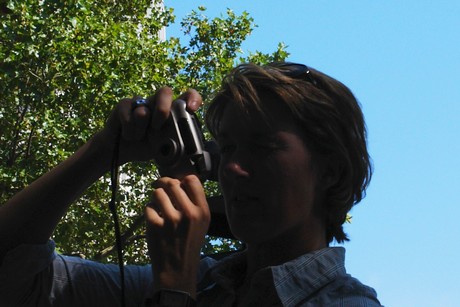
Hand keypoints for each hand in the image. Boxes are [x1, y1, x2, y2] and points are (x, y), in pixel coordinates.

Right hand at [93, 87, 202, 164]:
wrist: (121, 151)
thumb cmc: (146, 146)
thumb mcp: (165, 148)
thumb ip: (176, 143)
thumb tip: (188, 148)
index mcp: (171, 111)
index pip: (186, 96)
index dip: (192, 97)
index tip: (192, 108)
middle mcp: (157, 103)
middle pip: (164, 91)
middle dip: (162, 109)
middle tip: (157, 127)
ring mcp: (140, 102)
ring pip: (143, 110)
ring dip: (141, 130)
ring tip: (139, 137)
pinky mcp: (124, 105)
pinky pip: (128, 115)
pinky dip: (129, 131)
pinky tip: (129, 136)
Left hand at [145, 175, 209, 296]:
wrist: (177, 271)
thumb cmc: (189, 244)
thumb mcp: (201, 224)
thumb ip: (194, 203)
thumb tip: (179, 182)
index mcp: (203, 212)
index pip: (192, 180)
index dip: (182, 180)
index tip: (177, 185)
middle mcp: (189, 214)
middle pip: (172, 183)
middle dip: (164, 185)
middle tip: (161, 189)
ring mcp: (171, 220)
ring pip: (157, 193)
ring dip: (156, 198)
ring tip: (158, 207)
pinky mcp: (155, 226)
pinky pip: (148, 207)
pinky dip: (149, 212)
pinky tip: (154, 220)